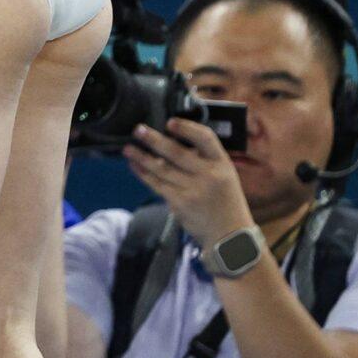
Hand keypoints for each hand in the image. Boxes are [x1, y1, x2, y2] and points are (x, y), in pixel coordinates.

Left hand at [127, 119, 256, 246]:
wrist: (229, 236)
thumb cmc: (225, 201)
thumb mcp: (225, 176)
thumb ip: (205, 160)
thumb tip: (173, 139)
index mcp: (222, 164)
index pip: (205, 139)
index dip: (187, 128)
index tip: (170, 122)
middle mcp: (208, 175)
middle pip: (176, 152)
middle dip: (154, 139)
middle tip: (137, 129)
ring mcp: (193, 190)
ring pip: (161, 168)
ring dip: (141, 156)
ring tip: (128, 147)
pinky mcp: (180, 203)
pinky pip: (156, 184)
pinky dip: (143, 173)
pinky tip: (134, 165)